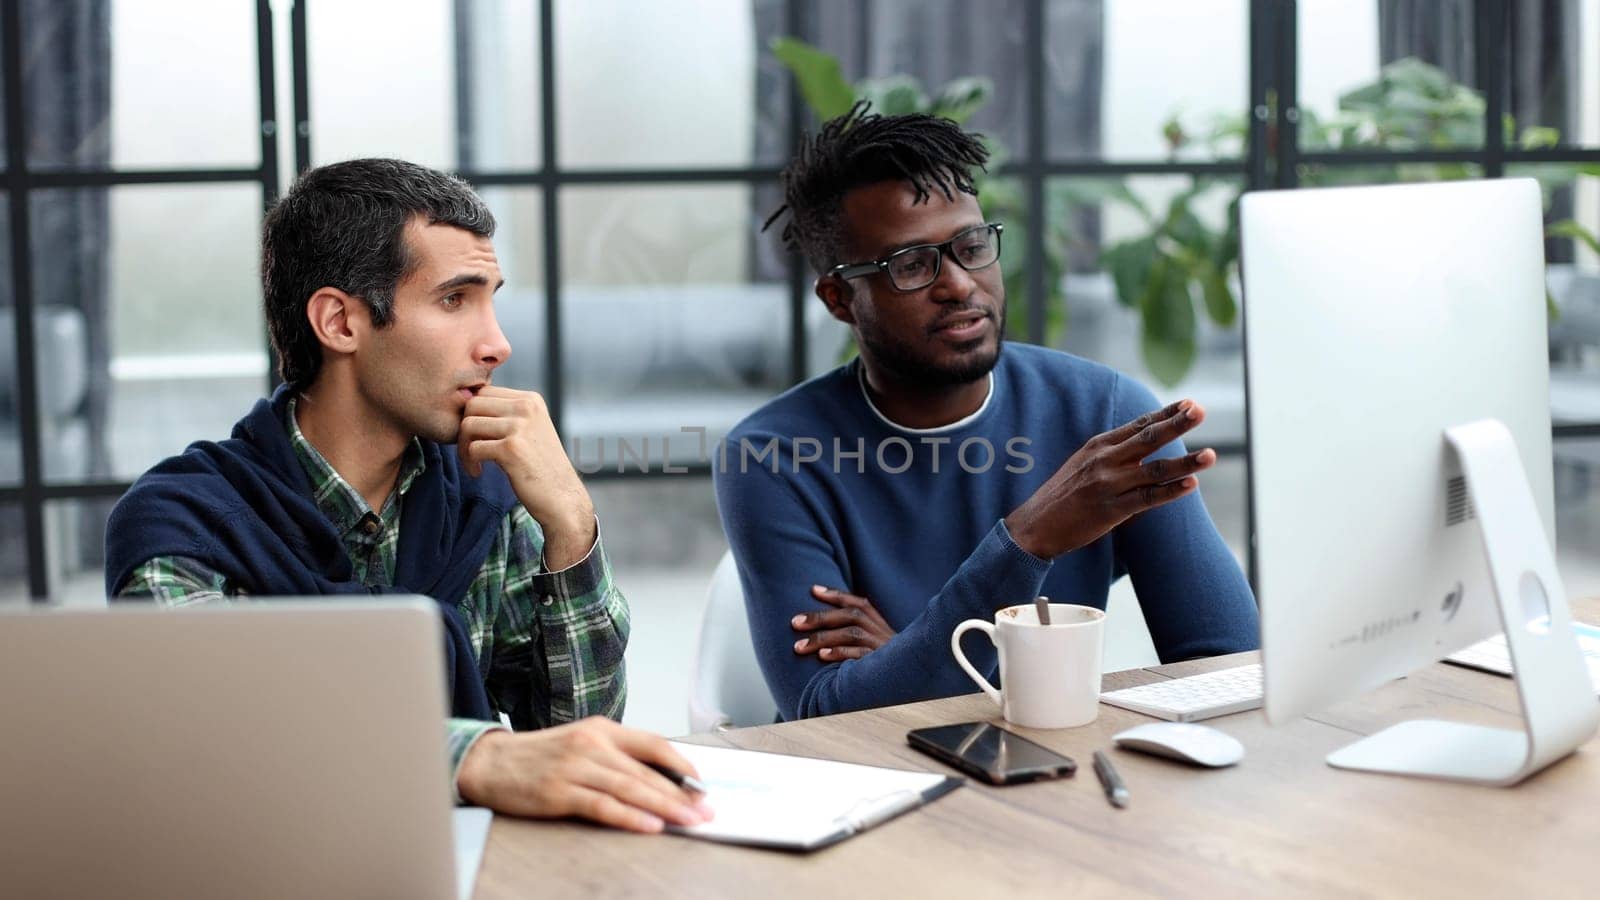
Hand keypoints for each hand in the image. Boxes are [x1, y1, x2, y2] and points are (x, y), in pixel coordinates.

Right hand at [455, 717, 712, 833]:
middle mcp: (592, 744)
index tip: (703, 783)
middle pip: (646, 771)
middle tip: (706, 810)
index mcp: (603, 729)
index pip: (653, 743)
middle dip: (681, 793)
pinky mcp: (558, 792)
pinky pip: (603, 806)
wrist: (491, 762)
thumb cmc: (542, 756)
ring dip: (664, 807)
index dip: (682, 764)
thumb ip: (617, 756)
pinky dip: (630, 817)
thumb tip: (661, 779)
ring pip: (630, 788)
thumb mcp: (583, 743)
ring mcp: (575, 767)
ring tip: (688, 820)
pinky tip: (650, 825)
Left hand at [459, 386, 595, 566]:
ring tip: (473, 463)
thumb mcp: (530, 429)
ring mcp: (520, 427)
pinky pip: (473, 447)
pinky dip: (469, 462)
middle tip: (469, 451)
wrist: (562, 498)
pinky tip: (478, 472)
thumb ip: (506, 413)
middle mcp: (527, 407)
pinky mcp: (512, 449)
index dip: (472, 414)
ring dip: (463, 447)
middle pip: (472, 405)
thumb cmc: (540, 467)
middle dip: (464, 429)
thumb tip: (466, 403)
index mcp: (531, 399)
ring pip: (468, 425)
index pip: (484, 392)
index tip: (476, 436)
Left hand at [791, 585, 896, 660]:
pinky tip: (822, 656)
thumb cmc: (885, 662)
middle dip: (820, 617)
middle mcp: (881, 631)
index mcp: (879, 623)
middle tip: (794, 622)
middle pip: (851, 615)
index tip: (813, 589)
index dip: (835, 594)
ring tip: (799, 646)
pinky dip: (840, 653)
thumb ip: (856, 631)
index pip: (857, 602)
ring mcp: (882, 647)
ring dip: (823, 638)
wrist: (911, 681)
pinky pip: (860, 655)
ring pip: (852, 633)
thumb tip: (822, 623)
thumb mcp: (876, 642)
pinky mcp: (881, 665)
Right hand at [1004, 399, 1215, 559]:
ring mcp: (1108, 484)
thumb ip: (1112, 454)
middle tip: (1201, 410)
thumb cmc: (1063, 496)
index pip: (1140, 424)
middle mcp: (1105, 460)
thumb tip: (1144, 448)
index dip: (1166, 414)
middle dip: (1177, 423)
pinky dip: (1171, 492)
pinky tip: (1191, 485)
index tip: (1189, 403)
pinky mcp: (1110, 510)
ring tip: (1211, 454)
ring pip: (1154, 469)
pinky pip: (1147, 498)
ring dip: (1185, 462)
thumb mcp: (1083, 464)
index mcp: (1099, 445)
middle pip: (1148, 438)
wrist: (1035, 525)